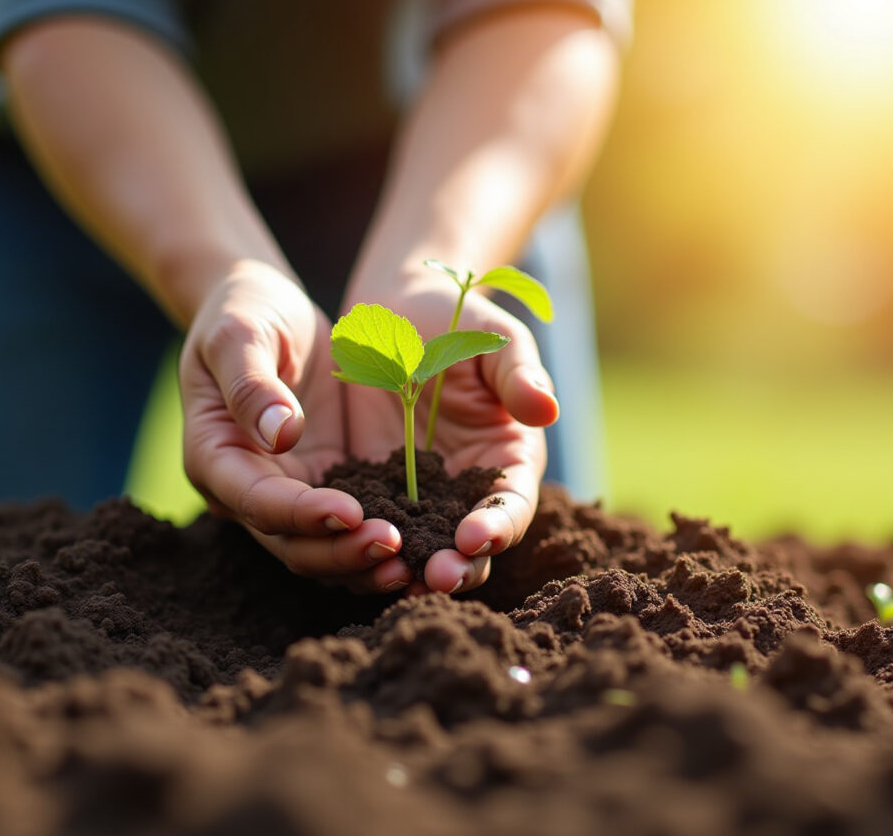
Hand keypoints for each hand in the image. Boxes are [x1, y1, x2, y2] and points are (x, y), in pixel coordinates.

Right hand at [179, 261, 412, 592]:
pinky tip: (426, 544)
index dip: (301, 514)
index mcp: (214, 457)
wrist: (265, 305)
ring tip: (415, 562)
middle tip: (394, 546)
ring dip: (365, 562)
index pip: (257, 501)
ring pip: (324, 548)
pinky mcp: (327, 484)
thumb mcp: (238, 333)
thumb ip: (252, 384)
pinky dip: (382, 540)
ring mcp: (289, 492)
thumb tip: (280, 436)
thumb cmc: (243, 311)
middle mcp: (248, 489)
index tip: (349, 511)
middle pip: (292, 543)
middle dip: (341, 550)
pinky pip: (353, 526)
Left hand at [341, 274, 558, 594]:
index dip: (499, 524)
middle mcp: (466, 490)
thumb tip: (548, 409)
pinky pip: (368, 526)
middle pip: (470, 544)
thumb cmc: (455, 321)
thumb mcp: (491, 339)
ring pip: (419, 547)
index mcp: (508, 459)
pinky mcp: (371, 490)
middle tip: (436, 577)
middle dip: (457, 565)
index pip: (511, 504)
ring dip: (409, 569)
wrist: (394, 312)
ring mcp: (418, 496)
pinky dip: (360, 546)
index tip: (476, 536)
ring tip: (394, 580)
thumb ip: (518, 374)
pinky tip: (345, 554)